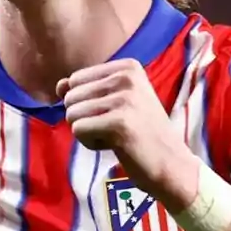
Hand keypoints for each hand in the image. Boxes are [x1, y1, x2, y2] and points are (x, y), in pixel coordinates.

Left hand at [58, 59, 200, 209]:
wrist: (172, 164)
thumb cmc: (142, 134)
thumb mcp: (117, 102)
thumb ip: (86, 90)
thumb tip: (59, 86)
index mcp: (128, 67)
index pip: (76, 79)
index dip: (87, 104)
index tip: (116, 114)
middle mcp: (127, 77)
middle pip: (71, 97)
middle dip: (86, 119)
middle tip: (116, 128)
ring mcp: (124, 99)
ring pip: (72, 115)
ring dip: (88, 133)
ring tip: (116, 136)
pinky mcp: (119, 123)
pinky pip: (79, 131)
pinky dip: (91, 144)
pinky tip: (116, 145)